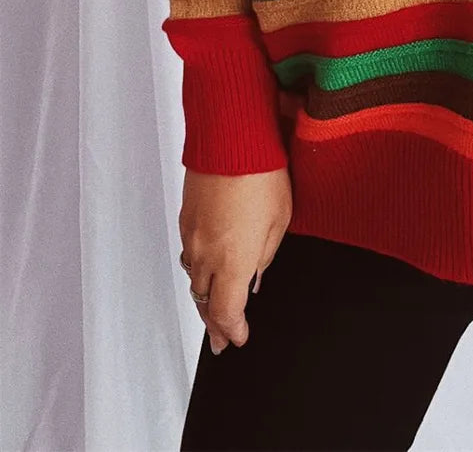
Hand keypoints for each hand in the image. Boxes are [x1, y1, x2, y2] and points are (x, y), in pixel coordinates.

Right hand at [179, 167, 291, 353]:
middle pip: (204, 301)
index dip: (231, 330)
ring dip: (204, 295)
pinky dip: (198, 267)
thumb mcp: (280, 221)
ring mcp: (192, 235)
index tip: (236, 339)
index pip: (226, 313)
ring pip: (194, 278)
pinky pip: (190, 252)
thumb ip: (265, 257)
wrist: (231, 140)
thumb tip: (254, 280)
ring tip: (213, 306)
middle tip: (221, 337)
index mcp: (232, 263)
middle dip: (214, 321)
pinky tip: (207, 266)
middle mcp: (206, 254)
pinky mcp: (186, 216)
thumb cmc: (262, 175)